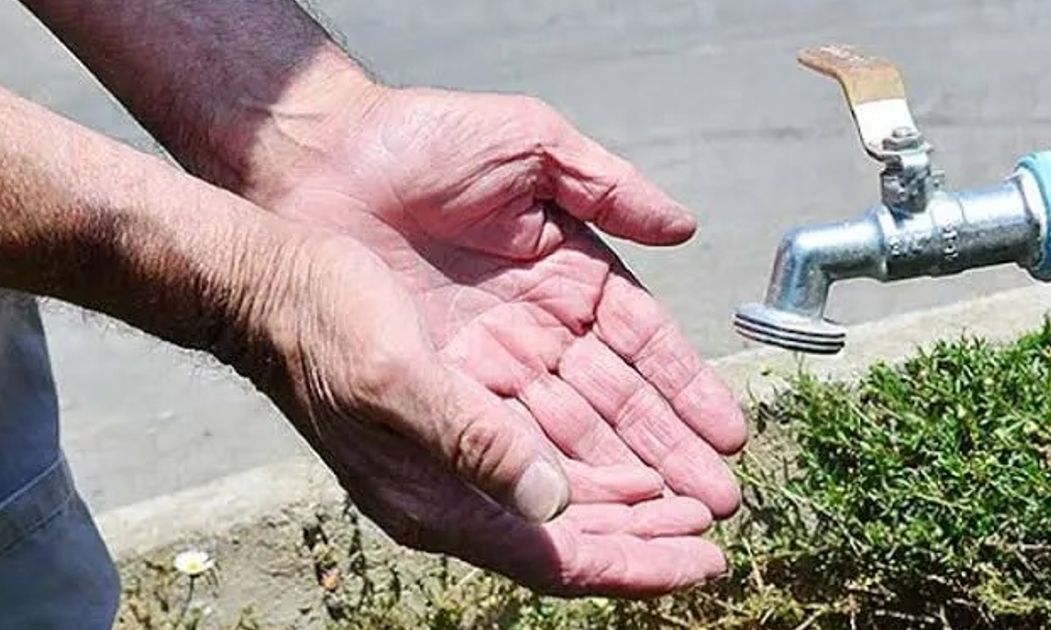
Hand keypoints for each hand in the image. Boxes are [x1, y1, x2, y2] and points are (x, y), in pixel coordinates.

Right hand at [254, 234, 727, 594]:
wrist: (273, 287)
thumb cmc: (322, 328)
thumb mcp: (394, 380)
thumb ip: (473, 442)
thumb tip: (554, 500)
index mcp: (439, 500)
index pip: (558, 557)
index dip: (635, 564)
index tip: (703, 561)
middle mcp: (457, 491)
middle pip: (575, 537)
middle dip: (650, 536)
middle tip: (717, 525)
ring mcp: (462, 458)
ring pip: (570, 500)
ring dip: (636, 499)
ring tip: (695, 495)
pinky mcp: (467, 420)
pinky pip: (551, 457)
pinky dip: (601, 462)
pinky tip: (637, 456)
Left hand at [263, 87, 747, 517]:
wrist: (321, 160)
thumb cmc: (426, 140)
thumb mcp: (532, 145)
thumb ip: (609, 186)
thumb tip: (685, 228)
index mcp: (570, 275)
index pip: (644, 344)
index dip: (687, 390)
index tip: (729, 434)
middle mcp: (538, 329)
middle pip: (617, 404)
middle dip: (669, 455)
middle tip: (719, 502)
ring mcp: (490, 362)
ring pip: (569, 432)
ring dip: (622, 479)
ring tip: (673, 521)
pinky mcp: (440, 386)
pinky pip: (501, 440)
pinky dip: (545, 477)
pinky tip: (588, 512)